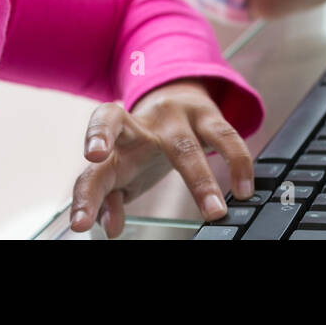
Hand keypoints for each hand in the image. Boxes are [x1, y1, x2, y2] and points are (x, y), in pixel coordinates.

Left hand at [68, 79, 253, 237]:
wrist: (176, 98)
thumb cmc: (144, 149)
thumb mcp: (127, 177)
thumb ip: (112, 199)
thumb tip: (109, 226)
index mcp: (116, 148)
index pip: (92, 170)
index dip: (86, 193)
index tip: (81, 222)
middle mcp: (138, 125)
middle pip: (113, 122)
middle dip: (101, 137)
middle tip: (94, 156)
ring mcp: (172, 117)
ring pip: (182, 143)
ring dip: (199, 180)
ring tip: (213, 212)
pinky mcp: (205, 113)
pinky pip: (224, 135)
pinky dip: (237, 163)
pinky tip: (244, 188)